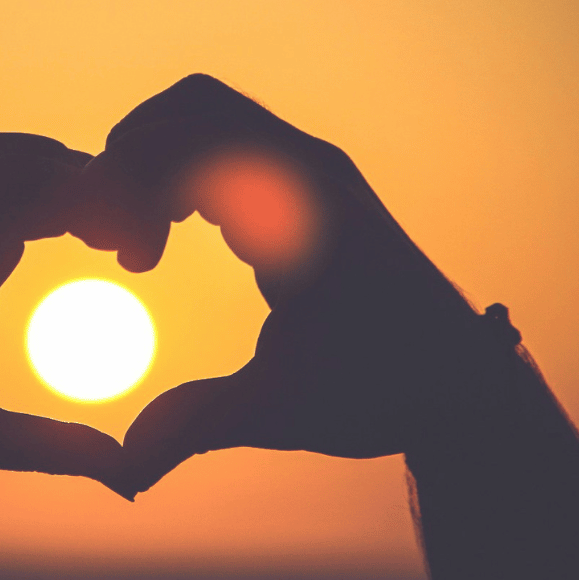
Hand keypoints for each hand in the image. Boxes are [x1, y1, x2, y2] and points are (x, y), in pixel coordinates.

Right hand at [83, 75, 499, 494]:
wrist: (463, 380)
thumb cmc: (382, 392)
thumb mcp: (279, 411)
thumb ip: (194, 427)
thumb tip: (120, 472)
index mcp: (302, 212)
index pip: (190, 145)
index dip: (132, 191)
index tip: (130, 266)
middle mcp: (311, 171)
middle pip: (192, 107)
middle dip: (133, 160)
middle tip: (115, 242)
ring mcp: (314, 168)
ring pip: (209, 114)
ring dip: (158, 161)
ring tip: (141, 246)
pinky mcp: (312, 182)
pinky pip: (231, 138)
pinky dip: (185, 169)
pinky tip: (170, 239)